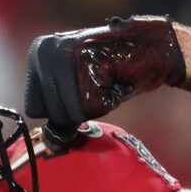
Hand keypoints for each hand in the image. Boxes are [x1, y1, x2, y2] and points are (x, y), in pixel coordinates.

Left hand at [25, 16, 185, 135]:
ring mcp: (67, 54)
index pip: (34, 109)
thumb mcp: (77, 91)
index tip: (82, 88)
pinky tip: (117, 78)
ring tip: (107, 81)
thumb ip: (59, 114)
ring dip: (96, 106)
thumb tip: (53, 144)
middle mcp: (47, 50)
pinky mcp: (89, 63)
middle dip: (80, 110)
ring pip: (73, 113)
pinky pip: (93, 108)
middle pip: (53, 114)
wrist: (156, 46)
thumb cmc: (116, 72)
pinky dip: (110, 102)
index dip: (62, 110)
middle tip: (99, 84)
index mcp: (39, 52)